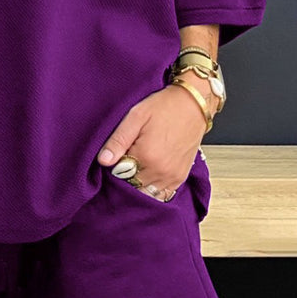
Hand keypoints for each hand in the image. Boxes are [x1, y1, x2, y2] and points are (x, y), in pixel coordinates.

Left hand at [96, 82, 207, 200]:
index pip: (119, 175)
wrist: (193, 104)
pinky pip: (162, 194)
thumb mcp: (135, 117)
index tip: (117, 154)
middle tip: (126, 157)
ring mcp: (172, 176)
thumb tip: (103, 161)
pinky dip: (152, 187)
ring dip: (138, 183)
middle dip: (125, 175)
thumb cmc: (164, 107)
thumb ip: (118, 140)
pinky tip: (149, 171)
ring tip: (138, 163)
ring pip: (146, 192)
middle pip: (132, 186)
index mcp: (146, 156)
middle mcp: (161, 171)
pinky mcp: (180, 177)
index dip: (114, 165)